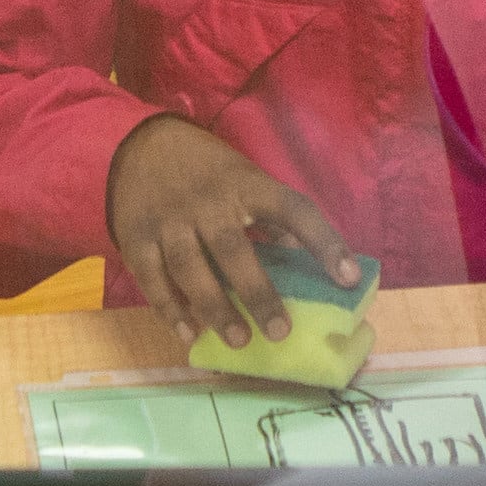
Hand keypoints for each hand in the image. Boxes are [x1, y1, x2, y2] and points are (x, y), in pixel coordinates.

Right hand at [105, 115, 348, 348]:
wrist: (138, 145)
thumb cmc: (207, 171)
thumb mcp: (245, 179)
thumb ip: (274, 219)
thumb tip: (310, 261)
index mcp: (246, 185)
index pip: (294, 210)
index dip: (324, 242)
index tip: (349, 278)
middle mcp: (207, 202)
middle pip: (233, 249)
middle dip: (258, 292)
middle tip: (281, 332)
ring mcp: (168, 220)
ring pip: (190, 268)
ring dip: (215, 307)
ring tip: (239, 340)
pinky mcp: (136, 237)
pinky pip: (153, 279)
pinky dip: (170, 309)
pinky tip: (190, 334)